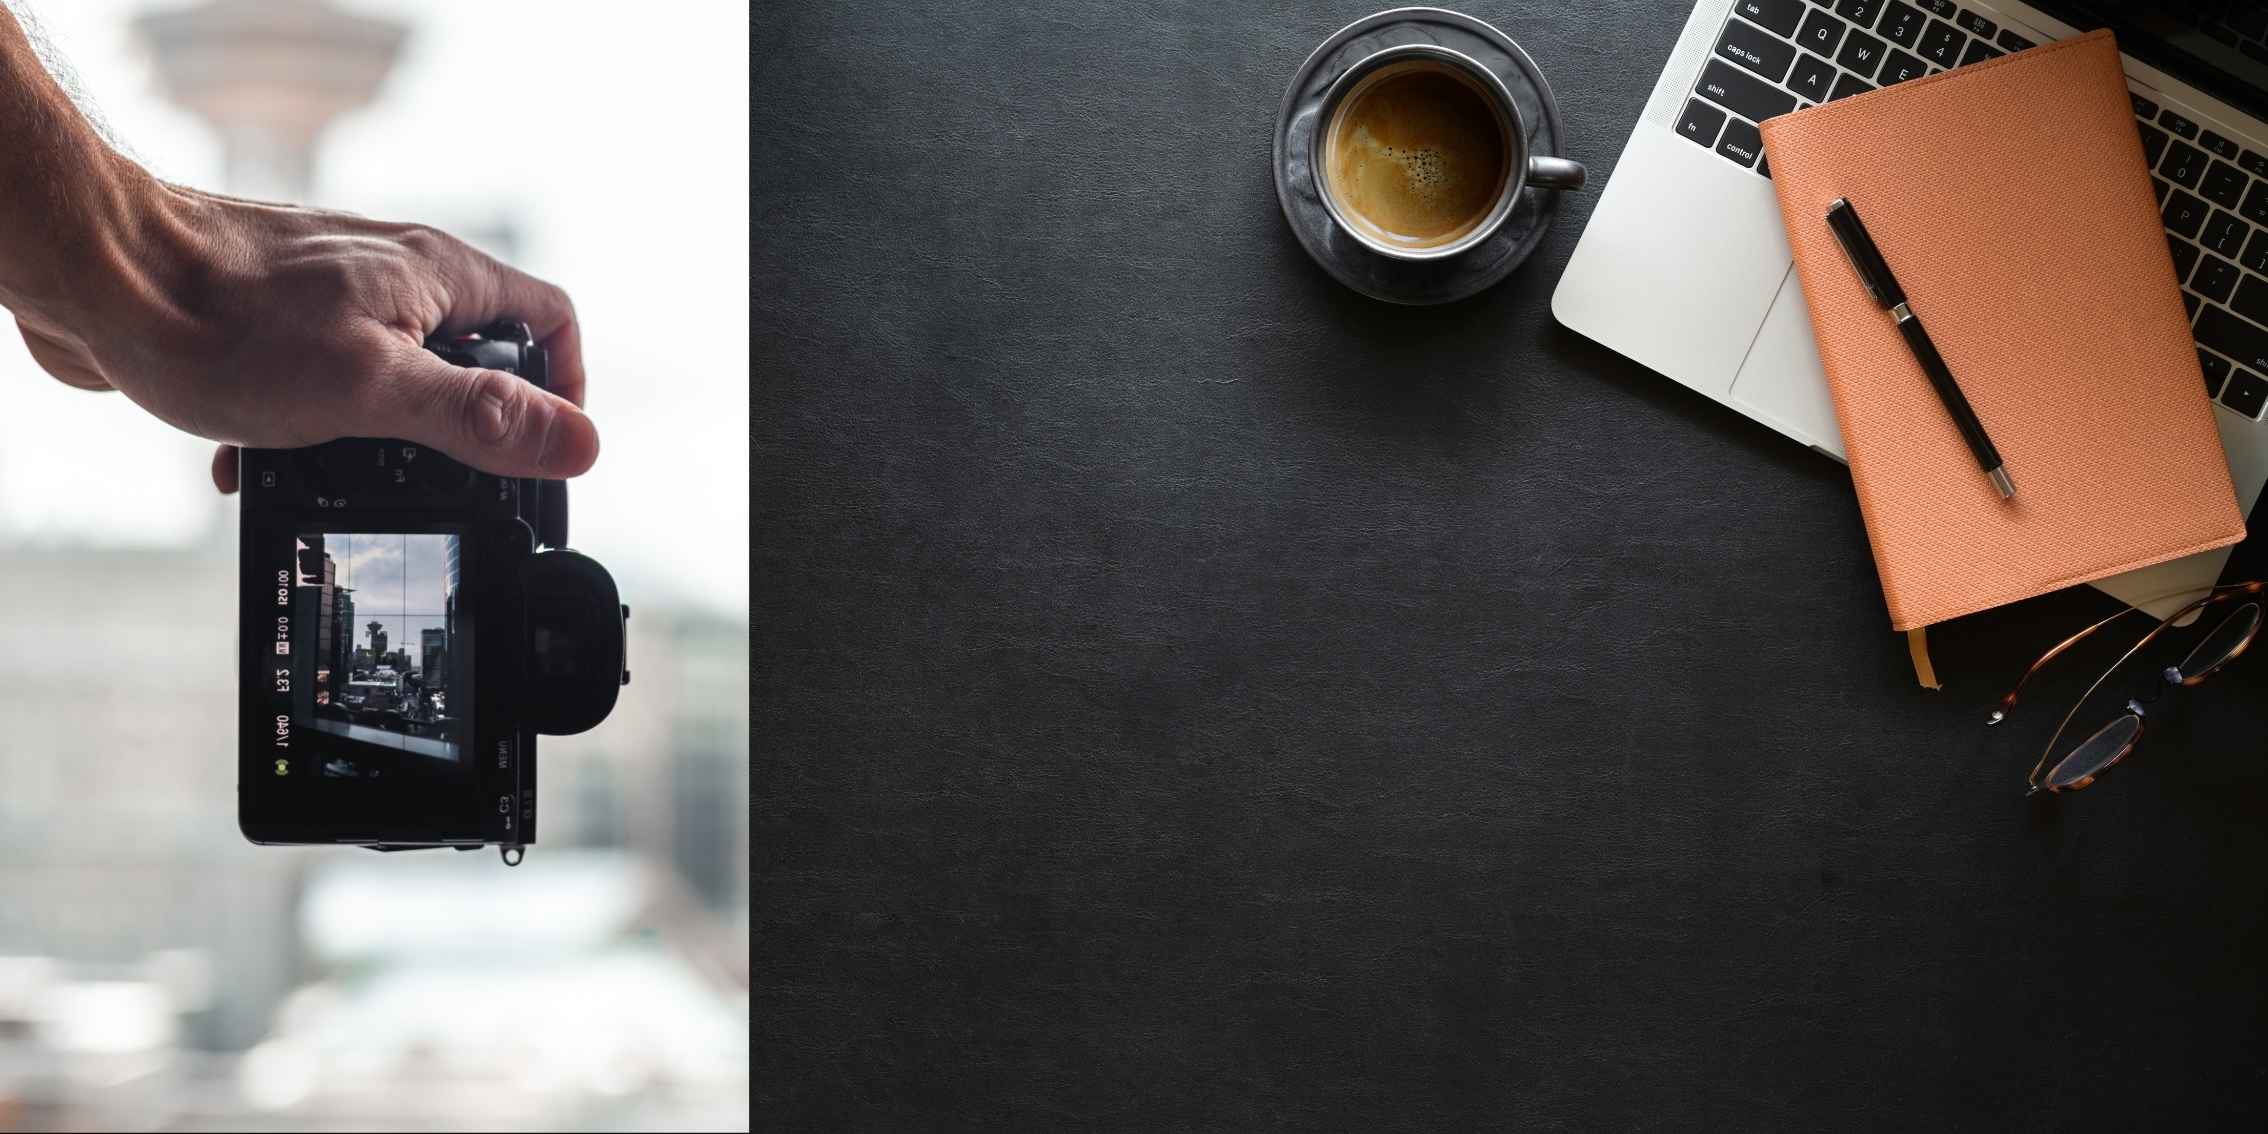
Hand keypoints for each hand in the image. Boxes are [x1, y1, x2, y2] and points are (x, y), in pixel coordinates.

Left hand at [10, 180, 596, 493]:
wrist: (91, 278)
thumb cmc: (220, 322)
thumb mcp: (373, 388)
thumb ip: (481, 419)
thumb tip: (580, 446)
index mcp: (440, 274)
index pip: (550, 320)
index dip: (564, 391)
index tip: (539, 454)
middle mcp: (397, 274)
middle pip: (476, 355)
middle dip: (456, 430)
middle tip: (432, 481)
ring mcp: (336, 292)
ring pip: (395, 375)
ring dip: (371, 441)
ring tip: (330, 476)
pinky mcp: (277, 317)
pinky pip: (321, 382)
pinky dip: (301, 432)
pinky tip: (257, 459)